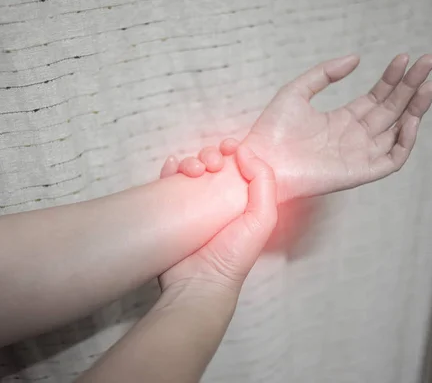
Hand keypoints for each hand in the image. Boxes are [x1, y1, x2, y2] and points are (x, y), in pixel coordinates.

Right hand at [159, 145, 276, 293]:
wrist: (199, 282)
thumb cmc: (234, 256)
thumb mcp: (263, 218)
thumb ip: (263, 181)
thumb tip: (244, 151)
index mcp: (242, 200)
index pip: (238, 165)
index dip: (234, 150)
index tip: (230, 148)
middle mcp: (218, 200)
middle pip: (212, 163)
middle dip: (210, 155)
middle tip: (212, 166)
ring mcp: (193, 205)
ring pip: (190, 169)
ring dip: (190, 161)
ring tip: (194, 172)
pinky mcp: (171, 211)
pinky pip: (167, 183)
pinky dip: (169, 170)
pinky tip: (172, 169)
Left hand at [243, 53, 431, 200]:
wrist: (259, 162)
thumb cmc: (270, 132)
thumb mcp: (296, 92)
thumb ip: (325, 74)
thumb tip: (356, 58)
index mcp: (341, 120)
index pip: (376, 97)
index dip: (392, 78)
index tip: (403, 58)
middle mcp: (354, 137)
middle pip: (392, 110)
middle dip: (411, 86)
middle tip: (428, 62)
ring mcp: (358, 155)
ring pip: (398, 131)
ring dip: (416, 109)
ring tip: (428, 84)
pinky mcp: (359, 172)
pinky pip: (392, 159)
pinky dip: (405, 141)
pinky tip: (410, 118)